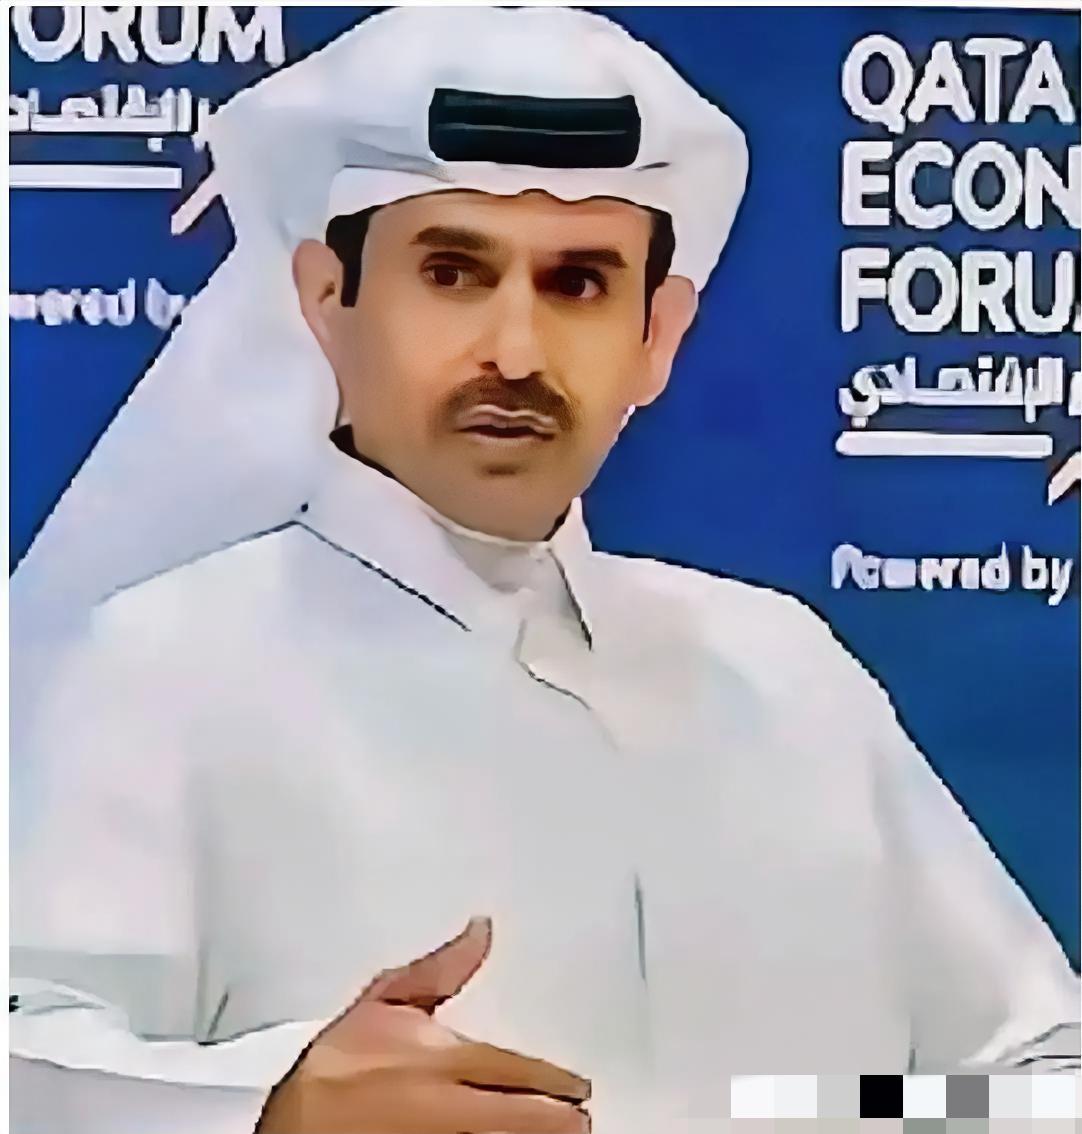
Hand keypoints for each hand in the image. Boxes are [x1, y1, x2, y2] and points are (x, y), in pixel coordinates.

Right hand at [256, 916, 590, 1132]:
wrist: (292, 1131)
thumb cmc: (329, 1075)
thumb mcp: (382, 1005)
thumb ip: (439, 970)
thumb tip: (481, 931)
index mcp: (447, 1061)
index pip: (525, 1073)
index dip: (558, 1083)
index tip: (576, 1090)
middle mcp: (455, 1110)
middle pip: (535, 1118)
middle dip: (560, 1117)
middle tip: (573, 1117)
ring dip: (535, 1132)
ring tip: (546, 1128)